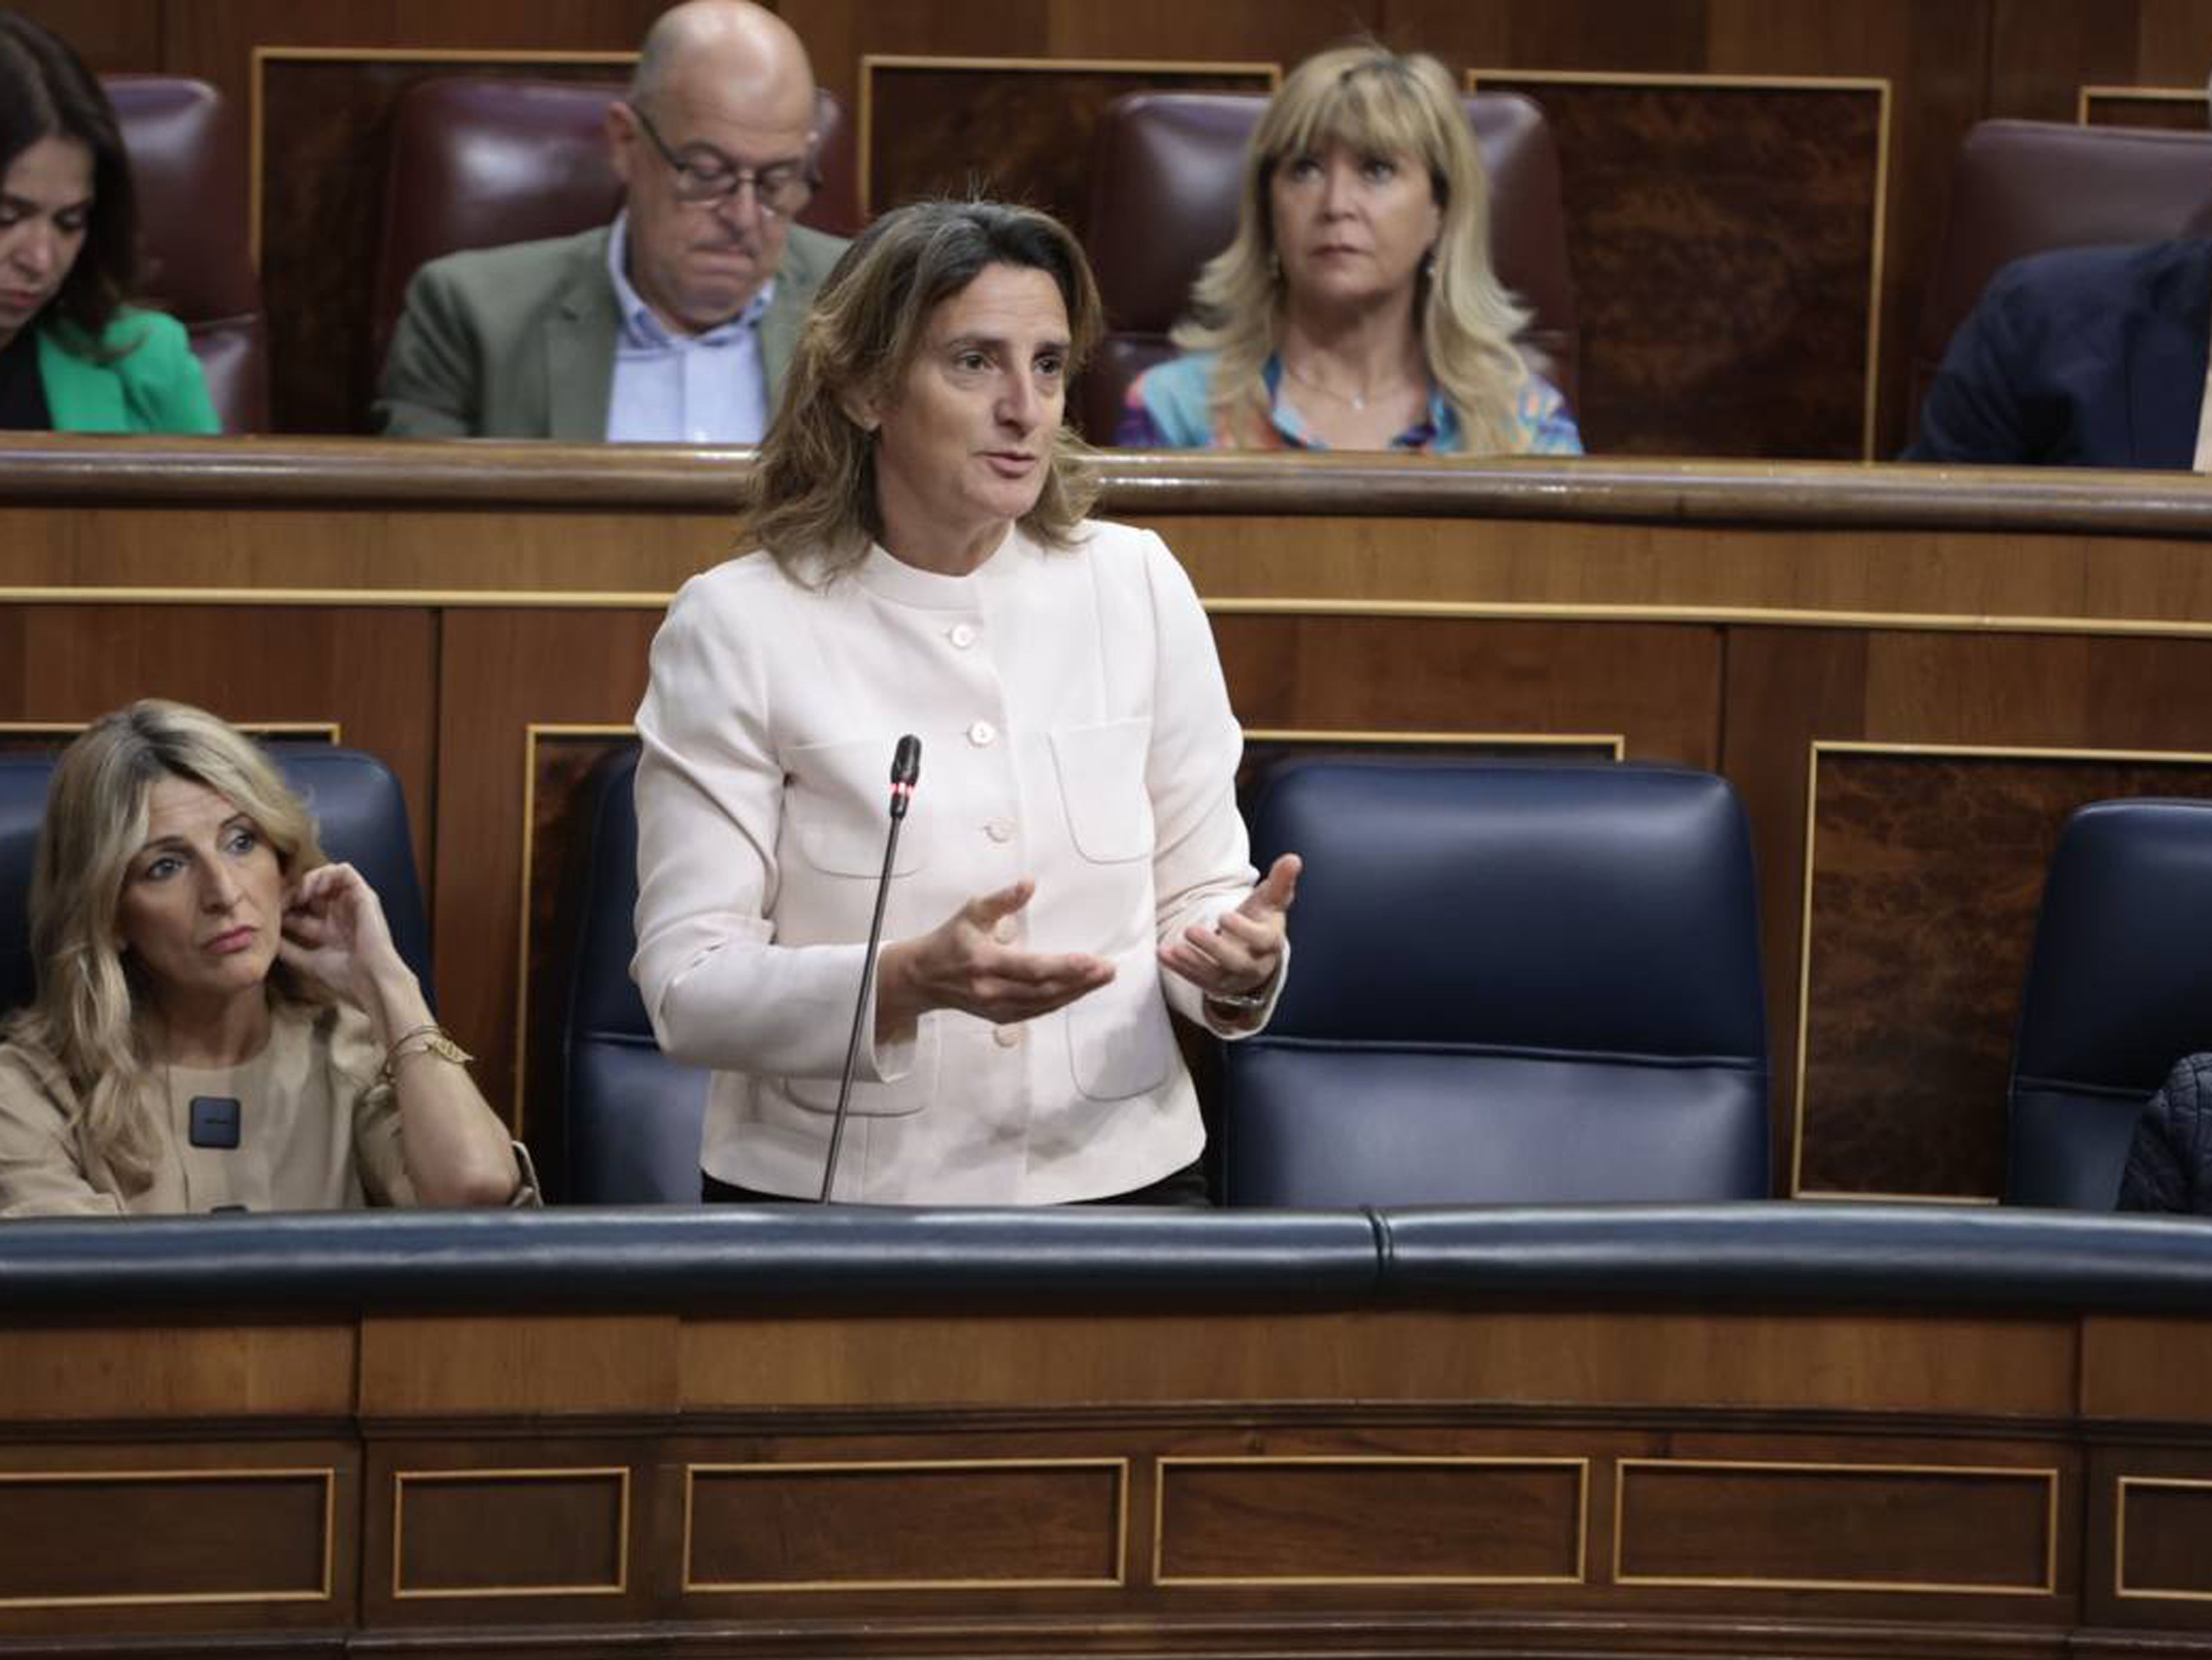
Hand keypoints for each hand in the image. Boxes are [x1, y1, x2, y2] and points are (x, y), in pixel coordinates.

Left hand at [277, 862, 404, 1010]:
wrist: (372, 980)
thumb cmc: (346, 976)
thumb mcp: (308, 961)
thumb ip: (289, 950)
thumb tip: (268, 938)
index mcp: (330, 929)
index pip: (303, 908)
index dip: (286, 905)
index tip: (271, 910)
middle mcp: (340, 913)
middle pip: (313, 889)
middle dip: (294, 890)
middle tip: (280, 898)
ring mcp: (353, 903)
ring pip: (328, 875)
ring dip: (309, 879)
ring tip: (297, 893)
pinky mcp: (364, 894)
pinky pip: (344, 871)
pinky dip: (326, 874)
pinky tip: (313, 889)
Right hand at [876, 878, 1114, 1038]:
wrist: (921, 978)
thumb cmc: (947, 942)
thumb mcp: (970, 913)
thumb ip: (1001, 900)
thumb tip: (1029, 883)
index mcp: (985, 962)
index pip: (1033, 968)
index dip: (1066, 967)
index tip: (1093, 960)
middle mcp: (992, 990)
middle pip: (1045, 990)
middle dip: (1081, 981)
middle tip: (1108, 969)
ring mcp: (996, 1007)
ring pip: (1044, 1004)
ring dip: (1076, 993)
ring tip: (1101, 979)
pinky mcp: (999, 1017)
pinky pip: (1036, 1012)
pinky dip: (1060, 1002)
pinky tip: (1078, 992)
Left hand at [1159, 853, 1299, 1013]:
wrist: (1255, 956)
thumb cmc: (1261, 923)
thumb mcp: (1271, 903)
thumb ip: (1281, 883)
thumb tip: (1293, 859)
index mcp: (1270, 942)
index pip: (1261, 940)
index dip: (1244, 930)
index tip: (1223, 916)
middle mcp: (1253, 964)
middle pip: (1236, 962)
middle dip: (1213, 948)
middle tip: (1191, 930)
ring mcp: (1233, 978)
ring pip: (1214, 975)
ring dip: (1192, 961)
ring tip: (1174, 947)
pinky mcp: (1214, 985)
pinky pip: (1196, 979)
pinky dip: (1179, 968)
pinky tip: (1163, 953)